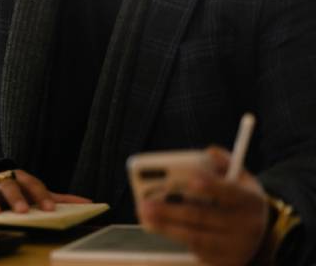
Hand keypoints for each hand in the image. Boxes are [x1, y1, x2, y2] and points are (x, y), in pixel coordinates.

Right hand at [0, 169, 91, 217]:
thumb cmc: (14, 191)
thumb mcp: (34, 192)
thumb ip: (57, 199)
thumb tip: (89, 203)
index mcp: (20, 178)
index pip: (32, 184)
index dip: (41, 196)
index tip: (50, 210)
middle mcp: (1, 180)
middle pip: (8, 185)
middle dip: (15, 197)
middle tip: (21, 211)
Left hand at [137, 146, 269, 265]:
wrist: (262, 235)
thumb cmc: (240, 200)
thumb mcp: (240, 179)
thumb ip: (222, 163)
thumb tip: (208, 152)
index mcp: (250, 200)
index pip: (230, 192)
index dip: (211, 186)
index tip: (191, 179)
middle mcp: (247, 226)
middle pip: (204, 217)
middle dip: (171, 209)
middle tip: (146, 203)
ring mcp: (237, 247)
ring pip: (196, 237)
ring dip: (166, 227)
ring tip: (145, 216)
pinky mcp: (227, 262)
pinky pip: (197, 250)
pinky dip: (176, 239)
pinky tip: (160, 228)